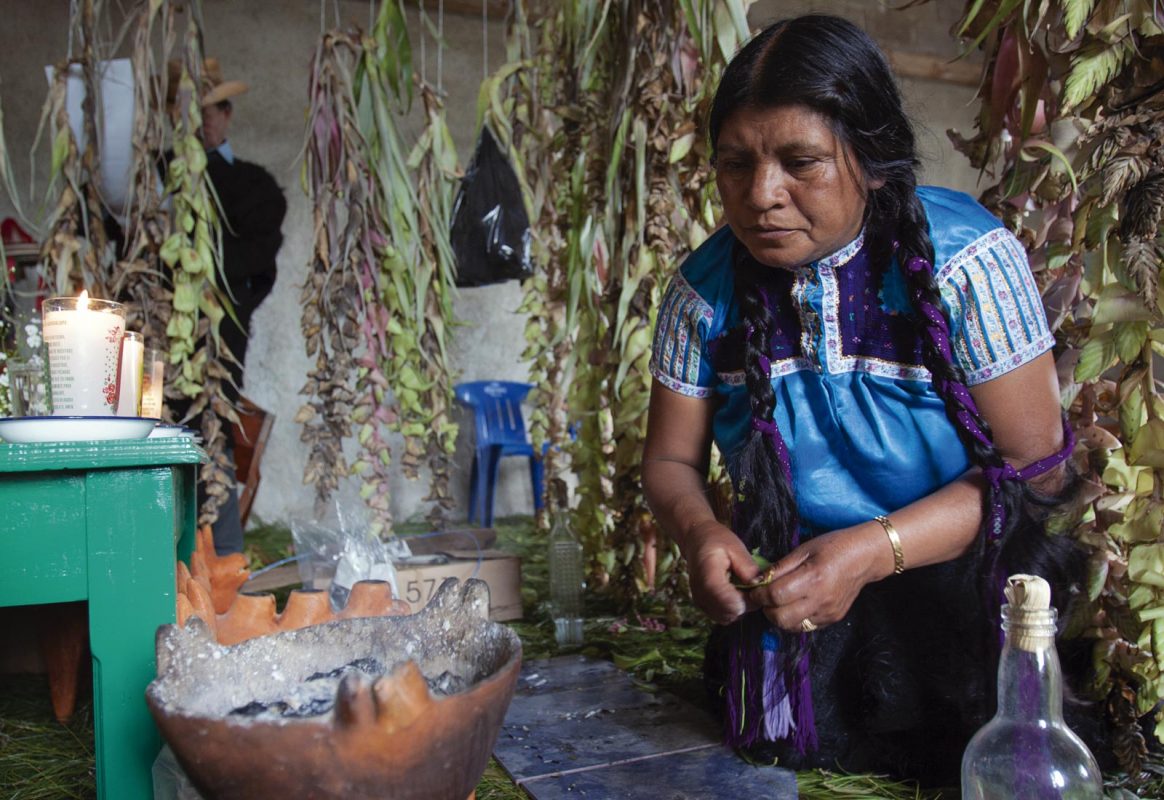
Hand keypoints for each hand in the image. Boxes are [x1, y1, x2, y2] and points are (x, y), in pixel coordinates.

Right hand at [683, 519, 761, 625]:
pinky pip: (722, 615)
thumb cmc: (715, 540)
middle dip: (746, 603)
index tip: (755, 585)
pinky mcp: (703, 605)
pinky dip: (731, 608)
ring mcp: (700, 602)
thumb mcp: (735, 547)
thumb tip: (761, 585)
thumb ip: (748, 568)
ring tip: (741, 586)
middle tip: (750, 584)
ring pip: (728, 617)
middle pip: (731, 613)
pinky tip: (734, 592)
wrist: (695, 539)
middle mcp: (701, 595)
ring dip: (739, 606)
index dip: (749, 599)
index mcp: (709, 580)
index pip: (732, 605)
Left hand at [747, 525, 882, 631]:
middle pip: (781, 618)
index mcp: (813, 578)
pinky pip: (805, 626)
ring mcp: (828, 613)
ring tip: (779, 602)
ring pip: (792, 626)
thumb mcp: (804, 549)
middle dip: (766, 609)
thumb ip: (781, 567)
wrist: (865, 558)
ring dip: (779, 617)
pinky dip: (794, 619)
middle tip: (765, 597)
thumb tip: (758, 579)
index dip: (759, 594)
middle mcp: (821, 600)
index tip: (754, 589)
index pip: (775, 595)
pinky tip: (795, 605)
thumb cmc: (834, 547)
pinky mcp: (832, 619)